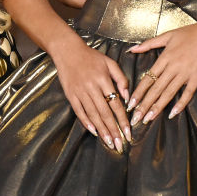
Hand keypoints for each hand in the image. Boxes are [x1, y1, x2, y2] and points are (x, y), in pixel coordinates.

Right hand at [49, 34, 131, 151]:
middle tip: (120, 145)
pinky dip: (86, 122)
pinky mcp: (70, 94)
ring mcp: (80, 92)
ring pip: (93, 115)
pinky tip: (93, 132)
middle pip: (105, 113)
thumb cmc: (91, 56)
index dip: (123, 120)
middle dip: (113, 130)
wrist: (67, 50)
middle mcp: (91, 87)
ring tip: (109, 142)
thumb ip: (121, 79)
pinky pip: (79, 111)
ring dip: (102, 130)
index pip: (116, 103)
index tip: (129, 132)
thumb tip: (127, 97)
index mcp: (103, 79)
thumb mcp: (109, 62)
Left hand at [127, 14, 196, 125]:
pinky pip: (187, 94)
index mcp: (165, 57)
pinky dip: (180, 104)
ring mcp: (186, 73)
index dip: (138, 92)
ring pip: (168, 93)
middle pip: (155, 89)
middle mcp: (173, 67)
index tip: (130, 103)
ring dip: (158, 107)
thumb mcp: (168, 35)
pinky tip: (172, 113)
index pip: (147, 78)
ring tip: (148, 119)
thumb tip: (132, 49)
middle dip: (144, 105)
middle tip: (135, 118)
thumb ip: (149, 44)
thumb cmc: (192, 33)